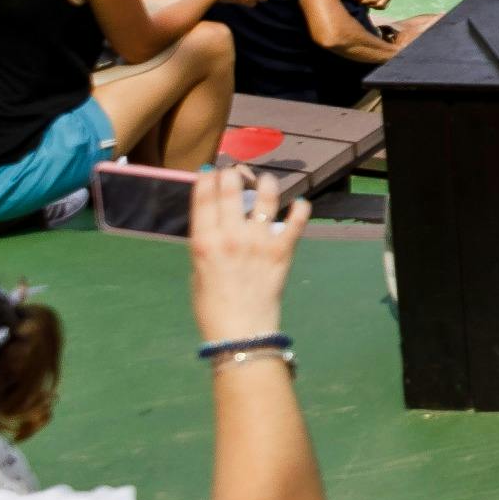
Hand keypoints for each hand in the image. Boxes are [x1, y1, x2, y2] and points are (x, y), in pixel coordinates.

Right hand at [188, 163, 307, 344]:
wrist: (241, 330)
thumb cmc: (212, 305)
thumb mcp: (198, 272)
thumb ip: (207, 245)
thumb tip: (216, 223)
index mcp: (204, 242)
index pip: (204, 200)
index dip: (207, 180)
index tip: (210, 170)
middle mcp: (231, 236)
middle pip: (232, 192)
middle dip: (233, 175)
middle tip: (236, 169)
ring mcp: (259, 241)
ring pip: (266, 199)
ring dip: (266, 184)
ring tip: (266, 180)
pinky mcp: (283, 250)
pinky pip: (296, 221)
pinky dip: (300, 209)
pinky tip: (300, 203)